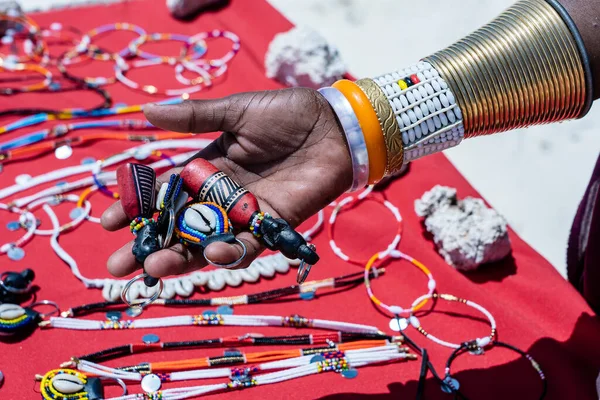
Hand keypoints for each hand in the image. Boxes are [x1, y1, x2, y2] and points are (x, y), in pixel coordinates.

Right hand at [101, 88, 351, 277]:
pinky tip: (210, 255)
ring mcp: (246, 213)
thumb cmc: (286, 114)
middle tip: (117, 266)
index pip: (165, 195)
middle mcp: (222, 195)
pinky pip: (248, 244)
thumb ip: (195, 117)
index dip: (138, 209)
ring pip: (208, 242)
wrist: (333, 126)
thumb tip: (146, 112)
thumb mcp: (236, 111)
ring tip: (153, 267)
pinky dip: (229, 252)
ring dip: (181, 257)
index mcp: (207, 168)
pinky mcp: (273, 223)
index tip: (109, 222)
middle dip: (149, 246)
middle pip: (179, 227)